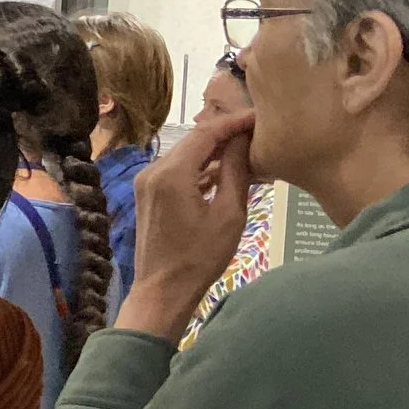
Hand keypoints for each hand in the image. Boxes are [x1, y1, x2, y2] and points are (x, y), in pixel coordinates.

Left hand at [115, 110, 253, 343]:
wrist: (162, 291)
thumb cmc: (200, 257)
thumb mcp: (229, 214)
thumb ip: (236, 171)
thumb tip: (243, 141)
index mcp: (171, 173)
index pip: (206, 132)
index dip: (235, 122)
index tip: (261, 117)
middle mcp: (152, 170)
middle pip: (194, 140)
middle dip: (226, 134)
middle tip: (258, 132)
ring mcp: (146, 182)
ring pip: (185, 155)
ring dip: (214, 152)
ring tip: (249, 151)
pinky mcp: (148, 194)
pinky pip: (177, 172)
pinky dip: (200, 169)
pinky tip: (225, 172)